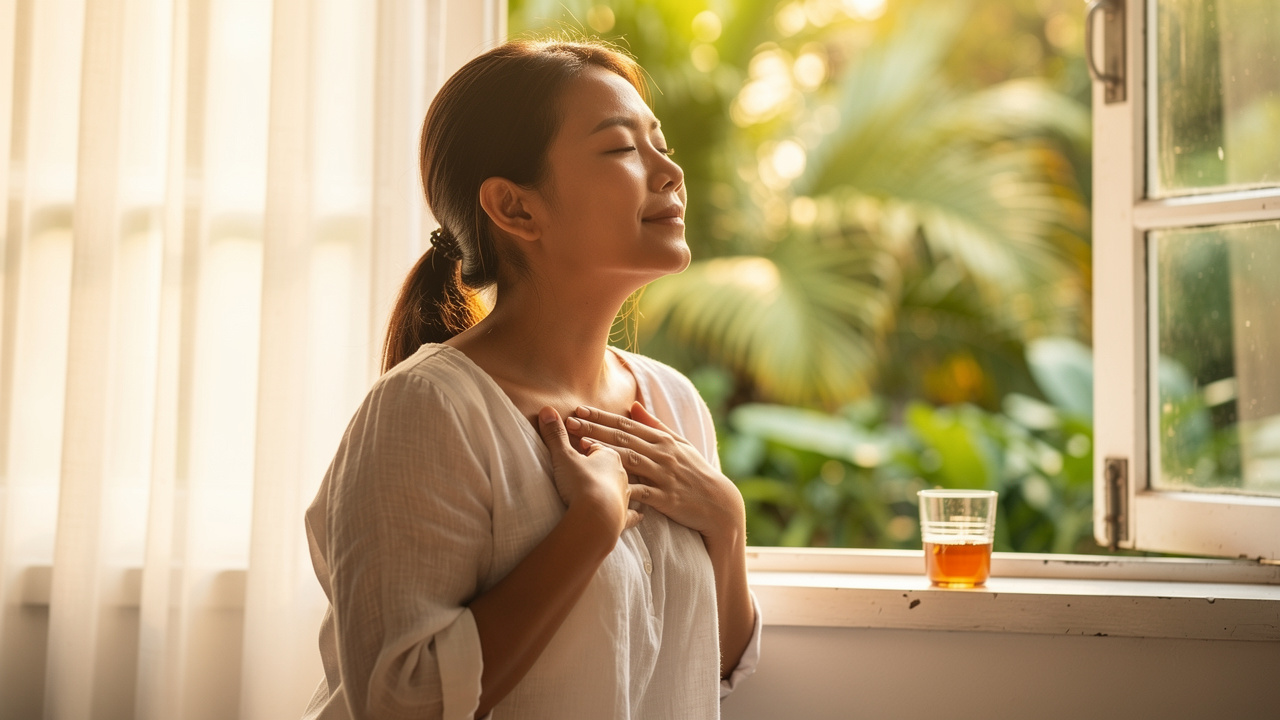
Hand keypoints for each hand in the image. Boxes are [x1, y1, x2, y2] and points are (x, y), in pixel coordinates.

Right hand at [537, 406, 642, 536]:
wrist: (597, 517)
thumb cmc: (581, 483)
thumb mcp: (564, 456)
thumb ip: (555, 435)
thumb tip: (547, 410)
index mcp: (609, 455)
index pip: (599, 444)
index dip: (588, 442)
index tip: (580, 443)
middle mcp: (622, 473)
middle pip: (614, 462)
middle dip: (605, 460)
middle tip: (593, 462)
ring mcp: (625, 494)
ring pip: (625, 484)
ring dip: (618, 483)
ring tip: (613, 483)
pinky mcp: (624, 516)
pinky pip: (632, 513)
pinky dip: (634, 513)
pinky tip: (640, 514)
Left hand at [564, 402, 745, 544]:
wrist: (719, 503)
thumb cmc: (696, 472)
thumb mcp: (680, 444)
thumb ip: (654, 425)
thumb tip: (633, 405)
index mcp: (662, 440)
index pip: (626, 424)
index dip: (601, 416)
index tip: (579, 409)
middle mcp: (662, 454)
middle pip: (623, 438)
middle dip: (594, 429)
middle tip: (570, 422)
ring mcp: (663, 475)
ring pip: (629, 459)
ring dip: (603, 451)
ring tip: (580, 446)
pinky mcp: (665, 497)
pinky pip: (640, 490)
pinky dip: (622, 486)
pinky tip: (604, 484)